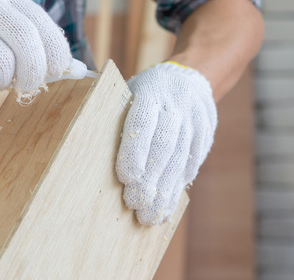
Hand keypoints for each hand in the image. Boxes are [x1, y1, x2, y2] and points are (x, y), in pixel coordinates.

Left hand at [116, 61, 217, 224]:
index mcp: (151, 91)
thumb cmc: (147, 91)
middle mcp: (175, 105)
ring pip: (180, 159)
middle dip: (150, 178)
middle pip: (164, 145)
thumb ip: (117, 113)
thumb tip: (88, 148)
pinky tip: (165, 207)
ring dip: (164, 191)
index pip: (143, 121)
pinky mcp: (205, 135)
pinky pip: (191, 165)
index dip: (135, 150)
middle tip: (135, 204)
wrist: (191, 77)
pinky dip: (177, 189)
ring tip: (149, 215)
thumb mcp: (130, 89)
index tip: (125, 178)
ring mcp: (194, 120)